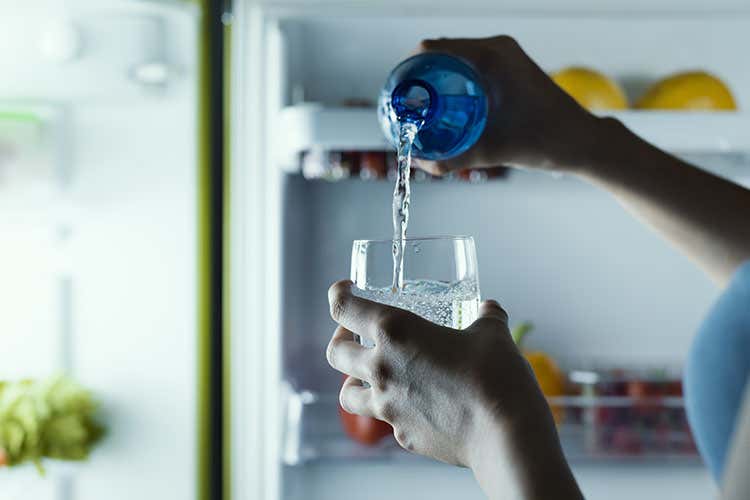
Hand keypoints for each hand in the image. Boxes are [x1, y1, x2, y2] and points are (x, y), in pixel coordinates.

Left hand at [326, 280, 581, 498]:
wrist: (506, 435)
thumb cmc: (497, 376)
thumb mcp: (493, 333)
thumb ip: (486, 316)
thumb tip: (489, 309)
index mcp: (396, 332)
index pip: (345, 308)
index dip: (338, 294)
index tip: (344, 289)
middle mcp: (382, 369)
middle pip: (335, 352)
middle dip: (340, 338)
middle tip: (352, 333)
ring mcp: (388, 407)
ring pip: (347, 395)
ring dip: (352, 381)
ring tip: (368, 375)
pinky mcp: (403, 435)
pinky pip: (385, 420)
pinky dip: (392, 410)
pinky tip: (413, 404)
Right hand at [413, 36, 605, 174]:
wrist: (582, 141)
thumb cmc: (544, 141)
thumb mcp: (491, 152)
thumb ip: (452, 159)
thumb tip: (420, 164)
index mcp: (493, 56)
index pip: (434, 47)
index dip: (409, 65)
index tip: (396, 89)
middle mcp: (498, 48)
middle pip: (443, 50)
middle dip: (420, 73)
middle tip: (404, 101)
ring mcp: (506, 55)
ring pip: (457, 57)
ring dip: (437, 76)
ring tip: (419, 104)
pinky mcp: (511, 66)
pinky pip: (472, 65)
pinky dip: (455, 79)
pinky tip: (445, 103)